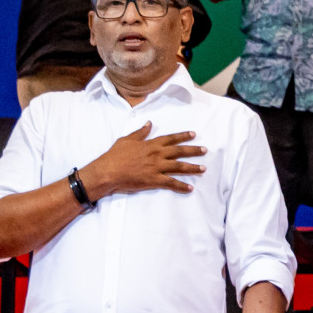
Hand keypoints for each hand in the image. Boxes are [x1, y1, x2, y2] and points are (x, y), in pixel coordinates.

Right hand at [81, 122, 204, 198]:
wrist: (108, 171)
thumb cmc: (115, 155)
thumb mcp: (127, 140)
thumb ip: (140, 132)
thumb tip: (149, 124)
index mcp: (151, 144)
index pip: (170, 138)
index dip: (183, 136)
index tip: (194, 134)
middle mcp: (157, 154)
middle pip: (179, 151)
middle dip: (194, 150)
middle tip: (205, 150)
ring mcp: (157, 167)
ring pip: (179, 167)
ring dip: (193, 168)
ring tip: (204, 169)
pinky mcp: (154, 180)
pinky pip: (171, 183)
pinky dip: (182, 186)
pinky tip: (190, 188)